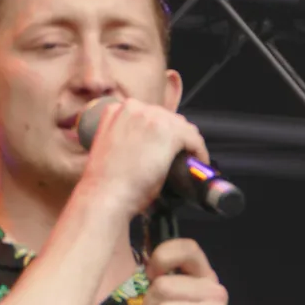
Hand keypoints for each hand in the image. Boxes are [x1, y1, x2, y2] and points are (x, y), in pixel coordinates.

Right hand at [78, 98, 209, 217]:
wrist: (106, 196)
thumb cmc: (105, 182)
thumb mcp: (108, 147)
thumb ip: (123, 135)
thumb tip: (146, 143)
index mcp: (117, 110)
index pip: (150, 115)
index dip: (160, 132)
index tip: (165, 146)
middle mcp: (135, 108)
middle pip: (168, 118)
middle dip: (175, 137)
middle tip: (178, 156)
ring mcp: (152, 118)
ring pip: (183, 127)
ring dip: (188, 144)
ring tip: (188, 160)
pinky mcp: (170, 133)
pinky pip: (194, 139)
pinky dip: (199, 152)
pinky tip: (197, 163)